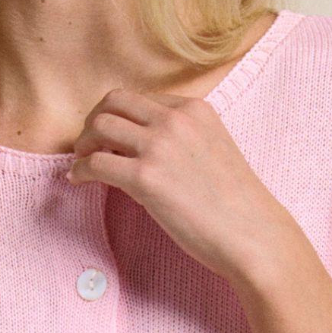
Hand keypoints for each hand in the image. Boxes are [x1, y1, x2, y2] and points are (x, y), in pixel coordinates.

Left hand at [65, 87, 294, 284]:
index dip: (118, 117)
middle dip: (93, 122)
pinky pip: (96, 163)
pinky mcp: (145, 178)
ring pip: (99, 126)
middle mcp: (175, 120)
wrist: (253, 234)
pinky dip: (80, 170)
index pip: (139, 98)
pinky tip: (78, 181)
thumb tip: (142, 147)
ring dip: (83, 144)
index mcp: (194, 109)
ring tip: (82, 163)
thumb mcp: (213, 149)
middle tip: (87, 146)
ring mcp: (159, 146)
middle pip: (112, 102)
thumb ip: (183, 138)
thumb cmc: (236, 204)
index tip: (110, 138)